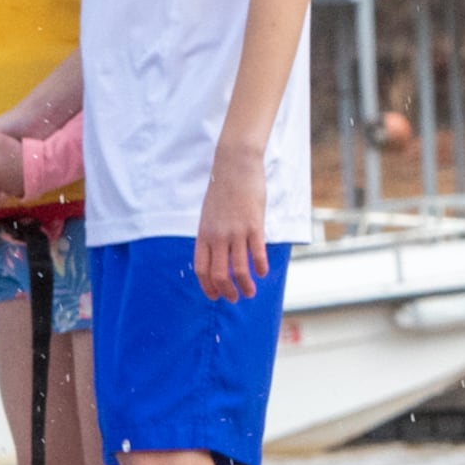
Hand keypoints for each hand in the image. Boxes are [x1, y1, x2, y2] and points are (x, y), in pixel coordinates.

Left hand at [194, 151, 268, 302]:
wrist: (235, 165)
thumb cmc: (223, 189)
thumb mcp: (209, 214)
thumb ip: (211, 234)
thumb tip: (217, 253)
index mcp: (204, 234)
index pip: (201, 268)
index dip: (207, 286)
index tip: (215, 296)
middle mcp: (217, 236)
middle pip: (219, 274)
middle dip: (227, 291)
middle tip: (235, 298)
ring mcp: (236, 232)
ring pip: (238, 269)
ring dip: (245, 286)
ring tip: (251, 292)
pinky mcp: (254, 225)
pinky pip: (257, 253)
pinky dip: (260, 267)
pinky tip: (263, 273)